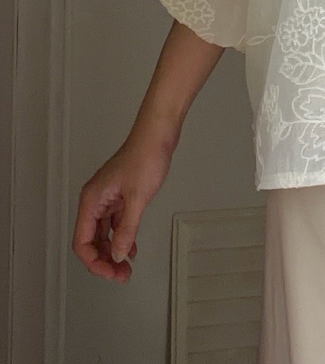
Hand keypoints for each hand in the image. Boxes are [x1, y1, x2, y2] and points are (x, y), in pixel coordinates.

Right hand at [72, 134, 173, 282]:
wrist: (158, 134)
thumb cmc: (145, 157)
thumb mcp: (138, 197)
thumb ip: (127, 228)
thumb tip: (119, 255)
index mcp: (91, 201)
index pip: (82, 242)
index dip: (94, 262)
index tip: (111, 272)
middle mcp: (95, 201)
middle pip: (91, 240)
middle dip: (105, 260)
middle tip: (122, 275)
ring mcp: (108, 198)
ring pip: (103, 234)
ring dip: (113, 251)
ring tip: (127, 267)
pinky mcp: (120, 195)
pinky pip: (115, 223)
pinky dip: (122, 237)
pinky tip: (132, 248)